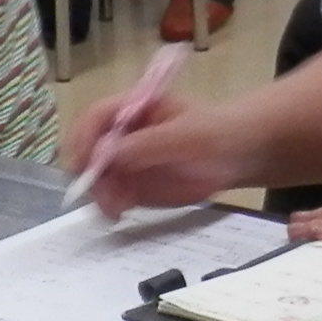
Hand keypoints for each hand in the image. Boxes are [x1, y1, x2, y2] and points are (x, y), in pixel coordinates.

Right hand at [70, 89, 241, 213]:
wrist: (238, 156)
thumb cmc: (216, 133)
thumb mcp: (185, 136)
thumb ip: (147, 144)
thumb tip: (106, 153)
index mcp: (133, 107)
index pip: (95, 117)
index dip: (83, 137)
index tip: (83, 162)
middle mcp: (122, 133)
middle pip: (87, 149)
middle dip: (88, 172)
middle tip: (102, 193)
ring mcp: (125, 160)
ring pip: (95, 177)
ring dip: (98, 193)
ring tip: (116, 209)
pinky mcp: (132, 184)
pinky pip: (109, 195)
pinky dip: (108, 205)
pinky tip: (119, 213)